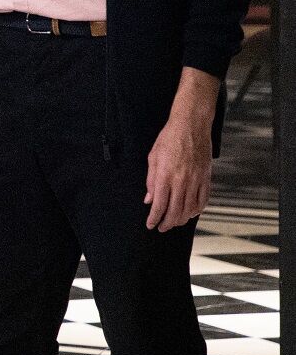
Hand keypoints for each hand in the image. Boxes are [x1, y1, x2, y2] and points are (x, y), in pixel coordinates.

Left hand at [145, 113, 211, 231]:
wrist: (191, 127)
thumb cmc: (169, 139)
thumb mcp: (153, 157)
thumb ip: (151, 180)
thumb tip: (149, 199)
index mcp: (165, 176)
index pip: (159, 205)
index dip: (154, 218)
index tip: (150, 225)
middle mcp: (181, 181)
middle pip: (175, 211)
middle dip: (167, 223)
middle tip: (161, 227)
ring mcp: (196, 181)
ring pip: (190, 209)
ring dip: (181, 219)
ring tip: (174, 222)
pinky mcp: (206, 179)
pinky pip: (203, 200)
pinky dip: (196, 210)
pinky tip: (190, 213)